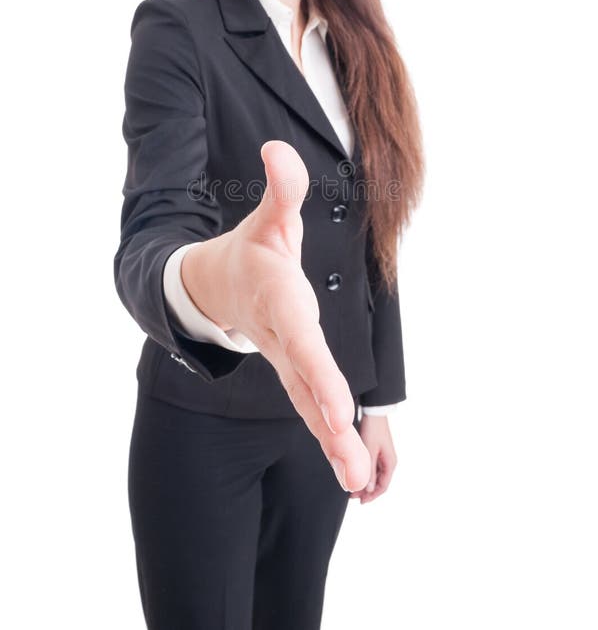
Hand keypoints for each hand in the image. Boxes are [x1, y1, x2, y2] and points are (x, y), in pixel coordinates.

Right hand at [222, 139, 370, 492]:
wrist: (216, 286)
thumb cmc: (252, 250)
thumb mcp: (268, 218)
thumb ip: (281, 189)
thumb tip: (277, 148)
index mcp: (280, 304)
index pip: (301, 341)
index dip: (320, 373)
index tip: (340, 407)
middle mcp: (283, 341)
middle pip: (307, 386)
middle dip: (328, 425)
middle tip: (351, 465)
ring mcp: (287, 362)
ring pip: (310, 407)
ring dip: (332, 444)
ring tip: (357, 482)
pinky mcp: (295, 372)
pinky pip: (313, 408)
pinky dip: (331, 438)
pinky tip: (353, 471)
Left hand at [349, 414, 396, 503]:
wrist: (374, 411)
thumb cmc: (373, 429)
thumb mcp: (370, 450)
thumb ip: (369, 470)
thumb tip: (367, 489)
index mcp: (390, 463)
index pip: (382, 486)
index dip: (372, 496)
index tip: (360, 502)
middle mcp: (388, 462)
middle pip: (379, 483)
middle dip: (366, 492)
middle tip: (352, 496)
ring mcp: (383, 457)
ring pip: (375, 477)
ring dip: (365, 484)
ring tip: (352, 489)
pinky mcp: (377, 452)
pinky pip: (373, 469)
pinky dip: (365, 475)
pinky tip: (355, 476)